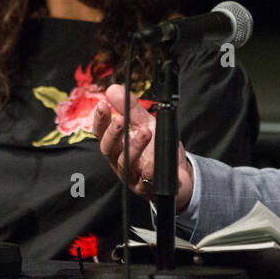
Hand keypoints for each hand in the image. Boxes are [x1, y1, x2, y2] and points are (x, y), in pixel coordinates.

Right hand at [93, 85, 194, 212]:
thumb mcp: (146, 124)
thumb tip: (112, 89)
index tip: (102, 105)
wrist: (180, 175)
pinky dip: (150, 169)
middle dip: (113, 133)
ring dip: (135, 147)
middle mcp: (120, 162)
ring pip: (126, 164)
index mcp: (117, 146)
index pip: (101, 134)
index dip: (100, 120)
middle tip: (120, 119)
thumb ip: (131, 108)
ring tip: (145, 132)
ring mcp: (133, 177)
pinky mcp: (148, 189)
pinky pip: (147, 181)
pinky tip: (154, 159)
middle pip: (108, 149)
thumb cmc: (158, 150)